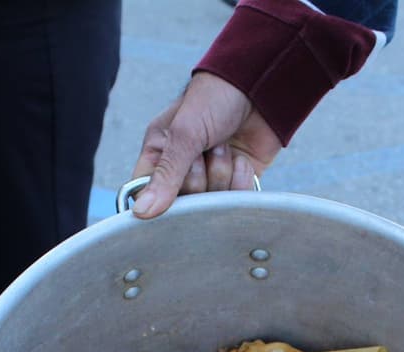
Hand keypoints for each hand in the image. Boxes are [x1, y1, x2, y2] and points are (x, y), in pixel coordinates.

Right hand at [130, 72, 282, 218]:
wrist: (261, 86)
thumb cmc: (215, 98)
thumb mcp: (184, 133)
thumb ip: (166, 175)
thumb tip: (141, 214)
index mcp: (159, 153)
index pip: (144, 192)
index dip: (156, 199)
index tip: (170, 194)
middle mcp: (183, 169)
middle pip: (182, 203)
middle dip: (198, 177)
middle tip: (205, 149)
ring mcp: (211, 177)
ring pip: (210, 204)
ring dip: (221, 173)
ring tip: (225, 146)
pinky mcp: (238, 183)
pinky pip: (235, 200)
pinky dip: (241, 180)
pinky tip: (242, 158)